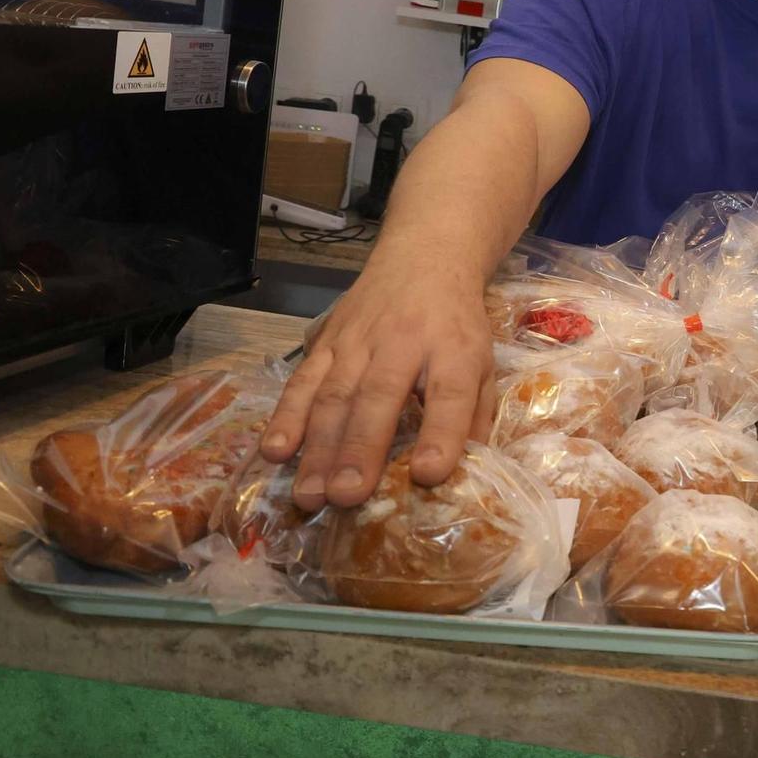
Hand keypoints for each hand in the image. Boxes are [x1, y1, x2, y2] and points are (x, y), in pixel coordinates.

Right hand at [261, 248, 494, 510]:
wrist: (424, 260)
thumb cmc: (456, 326)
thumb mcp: (483, 363)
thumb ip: (472, 416)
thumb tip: (461, 474)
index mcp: (453, 350)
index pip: (449, 392)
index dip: (440, 434)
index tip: (429, 475)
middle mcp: (403, 343)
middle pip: (378, 397)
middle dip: (360, 449)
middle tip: (346, 497)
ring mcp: (358, 341)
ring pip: (333, 395)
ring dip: (318, 447)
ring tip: (310, 494)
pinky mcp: (326, 340)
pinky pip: (303, 381)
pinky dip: (286, 417)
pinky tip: (275, 452)